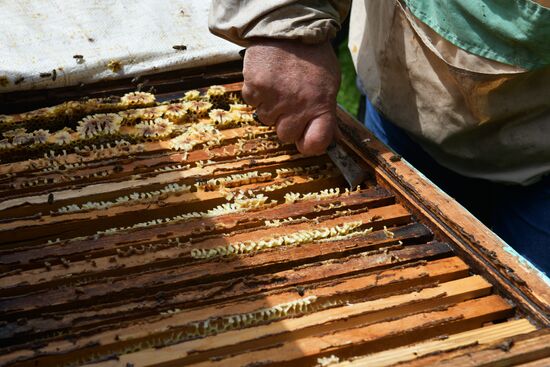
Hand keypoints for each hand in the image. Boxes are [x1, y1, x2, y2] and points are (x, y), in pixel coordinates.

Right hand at [242, 39, 339, 154]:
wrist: (288, 27)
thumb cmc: (312, 56)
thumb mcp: (329, 82)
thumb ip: (325, 111)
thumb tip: (327, 138)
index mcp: (321, 105)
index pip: (316, 143)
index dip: (309, 145)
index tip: (306, 140)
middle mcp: (298, 105)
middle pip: (285, 136)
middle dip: (287, 123)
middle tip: (290, 102)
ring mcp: (274, 98)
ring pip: (266, 120)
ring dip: (271, 107)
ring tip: (279, 85)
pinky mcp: (254, 88)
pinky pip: (253, 104)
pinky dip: (257, 94)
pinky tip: (267, 79)